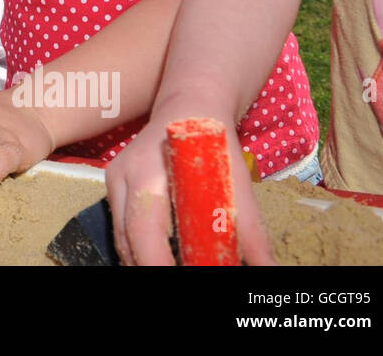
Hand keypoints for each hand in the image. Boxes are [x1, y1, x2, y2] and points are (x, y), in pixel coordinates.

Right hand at [106, 105, 275, 265]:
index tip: (181, 278)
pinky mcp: (114, 182)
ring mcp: (113, 178)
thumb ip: (251, 233)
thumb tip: (269, 269)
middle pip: (126, 240)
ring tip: (172, 268)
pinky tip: (162, 257)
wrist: (190, 104)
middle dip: (149, 268)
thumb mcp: (236, 186)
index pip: (143, 232)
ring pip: (120, 237)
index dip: (158, 264)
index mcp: (148, 174)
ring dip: (143, 261)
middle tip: (180, 279)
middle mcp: (122, 177)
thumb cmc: (214, 141)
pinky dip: (139, 248)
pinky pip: (121, 226)